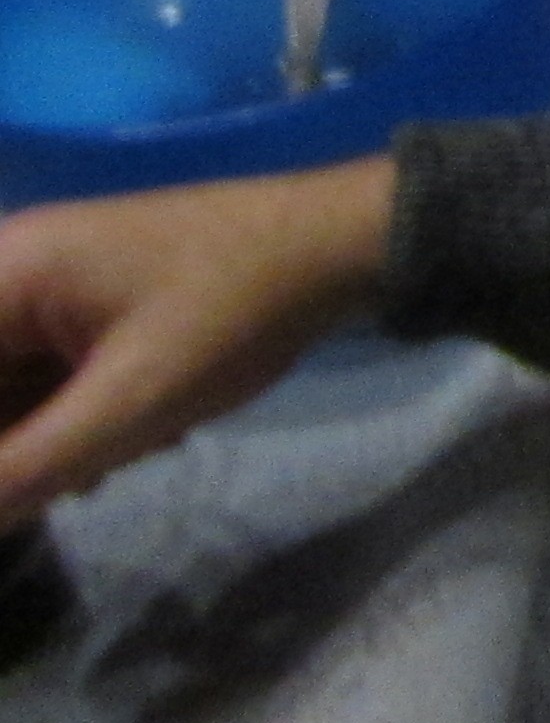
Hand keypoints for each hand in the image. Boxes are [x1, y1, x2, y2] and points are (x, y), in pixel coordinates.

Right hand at [0, 158, 399, 525]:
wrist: (341, 248)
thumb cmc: (235, 311)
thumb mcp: (129, 404)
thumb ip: (24, 470)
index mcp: (2, 275)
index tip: (22, 474)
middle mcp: (10, 274)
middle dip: (17, 446)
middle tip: (82, 473)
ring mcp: (50, 292)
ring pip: (10, 396)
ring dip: (44, 444)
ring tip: (116, 459)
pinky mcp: (89, 313)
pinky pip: (45, 383)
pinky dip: (76, 424)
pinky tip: (136, 445)